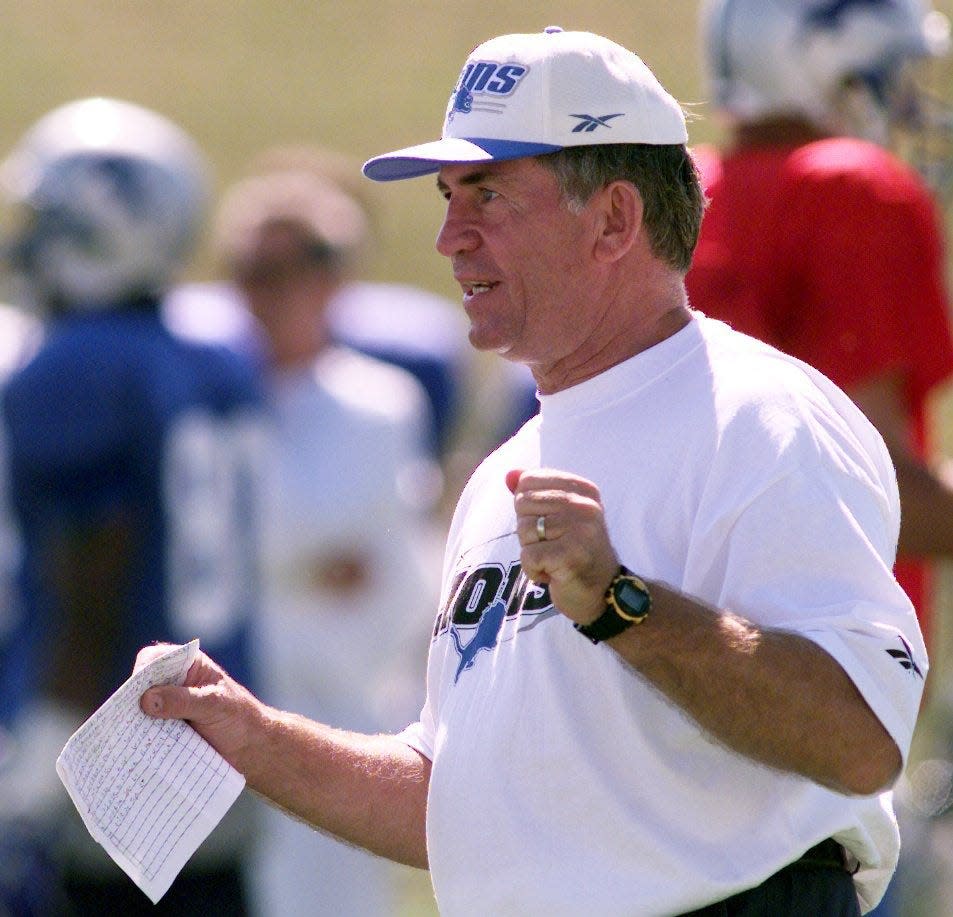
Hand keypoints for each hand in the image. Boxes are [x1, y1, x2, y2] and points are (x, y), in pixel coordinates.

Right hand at [138, 645, 262, 773]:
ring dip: (134, 724)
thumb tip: (146, 699)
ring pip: (140, 711)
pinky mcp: (166, 731)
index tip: (138, 694)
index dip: (143, 671)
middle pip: (141, 685)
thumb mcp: (214, 705)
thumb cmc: (240, 719)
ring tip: (130, 740)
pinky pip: (145, 732)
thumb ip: (183, 700)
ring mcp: (168, 708)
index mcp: (189, 665)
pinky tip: (135, 752)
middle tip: (127, 721)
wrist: (252, 750)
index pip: (156, 658)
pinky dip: (140, 740)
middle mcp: (175, 683)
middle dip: (132, 701)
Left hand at [506, 468, 618, 625]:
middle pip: (523, 504)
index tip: (551, 525)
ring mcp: (580, 530)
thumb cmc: (575, 552)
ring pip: (524, 530)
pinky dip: (533, 570)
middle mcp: (585, 505)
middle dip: (528, 530)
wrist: (603, 592)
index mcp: (582, 490)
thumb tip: (509, 474)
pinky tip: (553, 574)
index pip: (529, 480)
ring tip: (555, 559)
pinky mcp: (570, 556)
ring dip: (532, 551)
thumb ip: (533, 492)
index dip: (528, 507)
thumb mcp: (557, 516)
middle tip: (552, 545)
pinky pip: (528, 556)